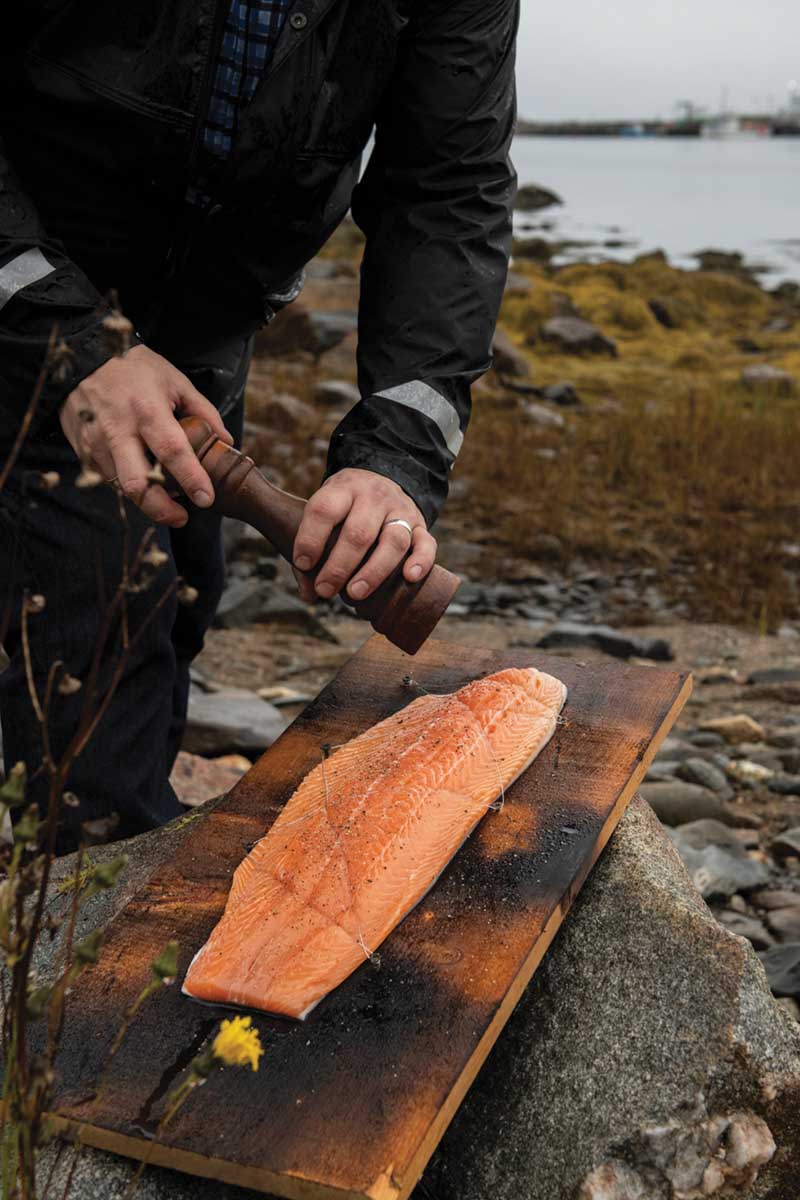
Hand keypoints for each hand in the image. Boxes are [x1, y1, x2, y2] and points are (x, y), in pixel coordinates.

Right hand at [60, 345, 231, 526]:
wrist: (80, 359)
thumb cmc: (133, 368)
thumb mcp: (175, 380)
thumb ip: (203, 412)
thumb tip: (225, 442)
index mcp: (147, 410)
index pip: (172, 452)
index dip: (191, 479)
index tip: (206, 499)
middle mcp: (118, 431)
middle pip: (138, 485)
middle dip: (161, 509)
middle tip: (181, 517)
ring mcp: (96, 444)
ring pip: (121, 488)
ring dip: (146, 500)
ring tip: (166, 497)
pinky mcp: (83, 452)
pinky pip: (108, 479)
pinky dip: (128, 486)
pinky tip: (142, 478)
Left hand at [292, 469, 435, 602]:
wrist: (382, 480)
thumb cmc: (346, 508)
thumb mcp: (326, 512)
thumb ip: (313, 551)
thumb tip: (308, 595)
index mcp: (343, 489)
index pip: (325, 510)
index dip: (310, 538)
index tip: (303, 564)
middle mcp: (374, 497)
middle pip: (358, 532)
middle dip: (339, 566)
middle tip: (325, 590)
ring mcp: (401, 510)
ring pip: (393, 540)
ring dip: (374, 571)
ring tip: (355, 594)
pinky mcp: (420, 525)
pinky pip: (427, 543)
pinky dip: (421, 561)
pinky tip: (409, 578)